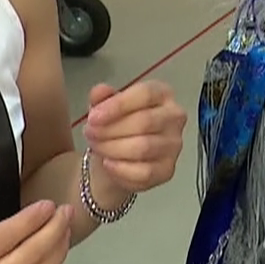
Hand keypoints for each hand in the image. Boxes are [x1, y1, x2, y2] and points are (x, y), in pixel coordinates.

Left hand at [83, 79, 186, 195]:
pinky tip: (108, 164)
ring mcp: (174, 145)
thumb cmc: (116, 125)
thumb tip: (99, 91)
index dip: (118, 105)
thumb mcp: (105, 107)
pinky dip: (121, 169)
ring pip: (144, 147)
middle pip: (145, 122)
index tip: (93, 117)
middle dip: (111, 129)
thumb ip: (102, 97)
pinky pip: (144, 172)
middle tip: (90, 133)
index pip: (146, 94)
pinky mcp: (168, 169)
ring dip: (113, 148)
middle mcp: (174, 117)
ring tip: (96, 146)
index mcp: (162, 94)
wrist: (117, 158)